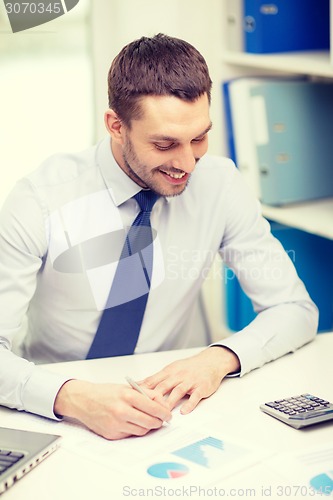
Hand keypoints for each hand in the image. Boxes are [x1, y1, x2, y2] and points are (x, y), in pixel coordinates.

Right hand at [54, 380, 171, 439]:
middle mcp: (122, 411)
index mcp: (127, 396)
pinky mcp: (112, 434)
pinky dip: (135, 429)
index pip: (154, 408)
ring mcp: (116, 424)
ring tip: (148, 420)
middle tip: (161, 420)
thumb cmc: (105, 392)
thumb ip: (146, 393)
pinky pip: (130, 434)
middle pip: (150, 422)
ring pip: (142, 430)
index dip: (164, 413)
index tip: (168, 415)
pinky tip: (133, 422)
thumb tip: (162, 402)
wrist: (83, 400)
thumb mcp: (126, 387)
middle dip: (159, 422)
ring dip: (148, 426)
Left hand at [141, 346, 239, 414]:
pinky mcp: (201, 387)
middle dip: (153, 398)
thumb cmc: (189, 367)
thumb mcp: (172, 369)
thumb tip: (139, 386)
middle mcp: (178, 375)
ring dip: (169, 402)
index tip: (132, 396)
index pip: (153, 380)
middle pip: (163, 387)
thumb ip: (157, 378)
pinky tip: (184, 411)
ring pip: (177, 392)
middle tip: (144, 409)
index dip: (142, 389)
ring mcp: (190, 381)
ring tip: (162, 414)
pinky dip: (189, 404)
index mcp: (169, 372)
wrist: (210, 362)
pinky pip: (195, 396)